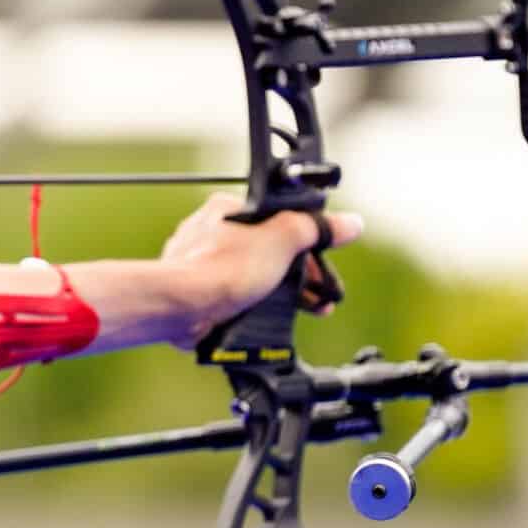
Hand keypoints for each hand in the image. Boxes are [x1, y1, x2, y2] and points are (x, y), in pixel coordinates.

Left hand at [157, 192, 364, 348]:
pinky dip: (256, 305)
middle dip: (299, 274)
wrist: (179, 305)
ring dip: (282, 293)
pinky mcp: (197, 289)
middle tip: (321, 296)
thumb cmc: (220, 269)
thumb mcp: (280, 241)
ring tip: (308, 310)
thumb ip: (313, 229)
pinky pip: (235, 294)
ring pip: (253, 274)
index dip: (308, 243)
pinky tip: (269, 317)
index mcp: (230, 210)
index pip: (279, 220)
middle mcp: (213, 231)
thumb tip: (348, 222)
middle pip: (268, 250)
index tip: (324, 264)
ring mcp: (201, 261)